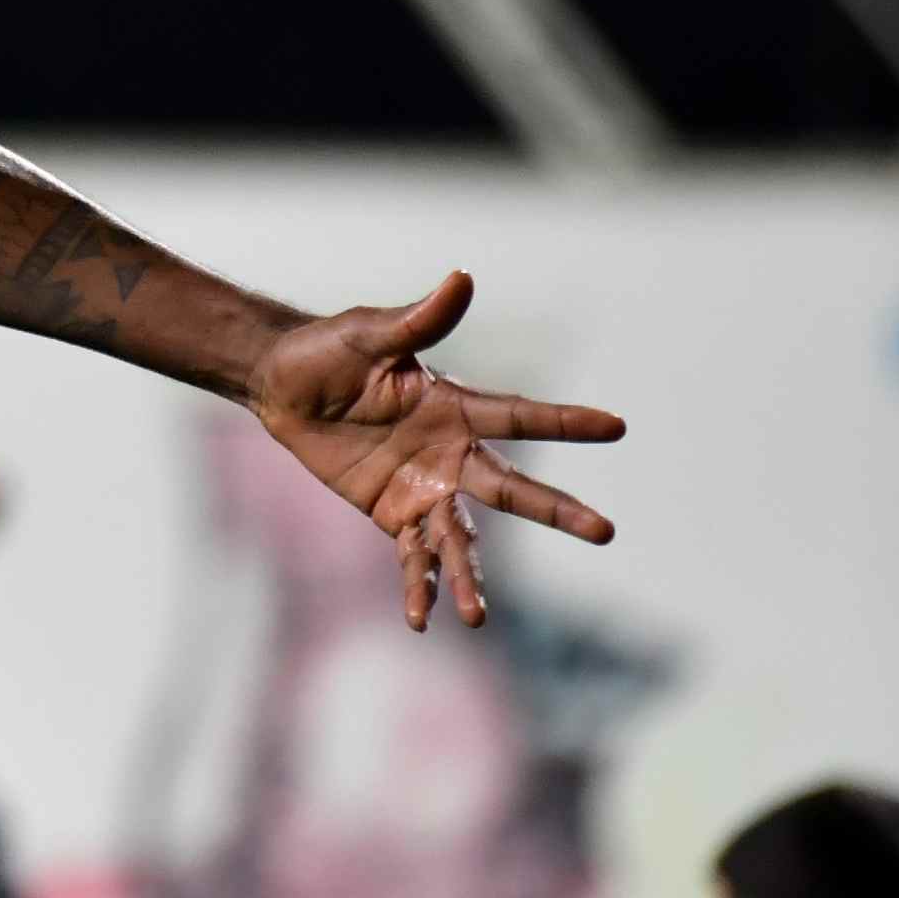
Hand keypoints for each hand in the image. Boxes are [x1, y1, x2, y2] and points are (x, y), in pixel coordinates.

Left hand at [244, 272, 621, 629]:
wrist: (280, 386)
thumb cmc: (327, 350)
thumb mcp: (368, 334)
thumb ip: (417, 320)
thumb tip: (462, 278)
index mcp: (456, 406)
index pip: (520, 416)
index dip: (566, 421)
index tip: (618, 426)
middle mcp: (452, 453)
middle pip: (510, 488)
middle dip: (556, 510)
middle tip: (605, 531)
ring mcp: (425, 488)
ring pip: (459, 538)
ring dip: (470, 577)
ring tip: (478, 617)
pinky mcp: (391, 513)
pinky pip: (411, 556)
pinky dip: (417, 586)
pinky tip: (421, 619)